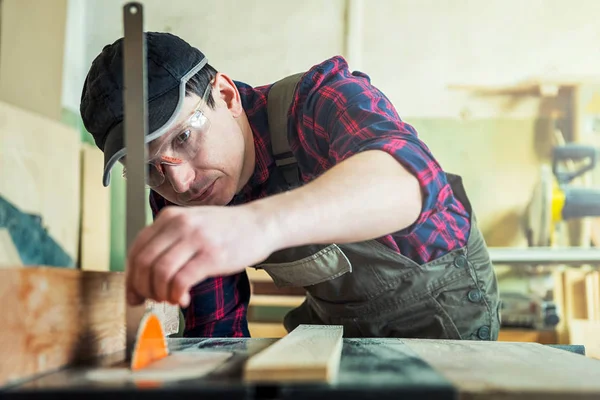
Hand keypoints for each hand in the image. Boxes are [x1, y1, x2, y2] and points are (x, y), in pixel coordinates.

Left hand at [125, 204, 278, 306]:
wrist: (259, 223)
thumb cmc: (225, 229)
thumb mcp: (191, 224)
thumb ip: (168, 240)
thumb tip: (143, 274)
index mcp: (169, 217)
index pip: (136, 250)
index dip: (131, 277)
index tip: (134, 295)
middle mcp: (179, 224)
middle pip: (144, 263)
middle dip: (143, 288)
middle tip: (152, 301)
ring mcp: (196, 239)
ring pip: (160, 272)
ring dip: (160, 294)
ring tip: (171, 299)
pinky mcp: (212, 255)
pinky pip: (181, 280)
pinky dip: (177, 296)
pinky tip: (184, 300)